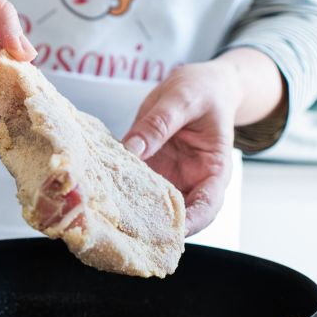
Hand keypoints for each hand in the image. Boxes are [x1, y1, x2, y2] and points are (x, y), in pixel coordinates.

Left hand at [122, 49, 284, 234]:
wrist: (199, 85)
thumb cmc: (202, 91)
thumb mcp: (183, 99)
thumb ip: (160, 123)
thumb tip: (133, 148)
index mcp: (214, 170)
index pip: (208, 206)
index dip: (191, 222)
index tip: (169, 231)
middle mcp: (192, 180)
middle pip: (178, 216)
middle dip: (155, 226)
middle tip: (128, 229)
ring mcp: (170, 178)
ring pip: (152, 205)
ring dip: (133, 211)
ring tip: (109, 213)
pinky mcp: (150, 170)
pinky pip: (135, 185)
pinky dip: (120, 189)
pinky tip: (101, 190)